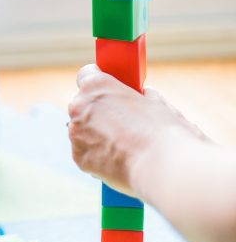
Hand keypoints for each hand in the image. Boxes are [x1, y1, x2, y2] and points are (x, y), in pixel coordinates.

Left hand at [67, 64, 206, 194]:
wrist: (162, 167)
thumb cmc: (165, 132)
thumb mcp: (159, 104)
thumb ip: (145, 96)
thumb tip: (145, 95)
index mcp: (97, 85)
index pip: (87, 74)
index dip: (98, 83)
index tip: (107, 90)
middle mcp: (79, 106)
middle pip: (83, 105)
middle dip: (99, 112)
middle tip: (123, 123)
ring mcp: (76, 133)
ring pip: (83, 131)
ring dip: (96, 135)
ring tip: (124, 146)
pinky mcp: (78, 157)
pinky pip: (85, 153)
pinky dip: (97, 156)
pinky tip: (118, 160)